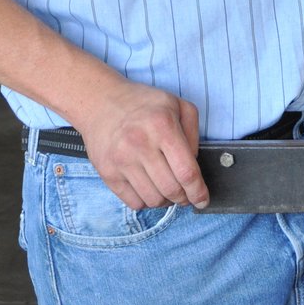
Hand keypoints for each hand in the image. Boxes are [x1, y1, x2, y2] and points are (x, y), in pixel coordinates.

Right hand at [77, 80, 209, 211]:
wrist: (101, 102)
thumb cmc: (143, 104)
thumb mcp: (177, 104)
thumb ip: (193, 132)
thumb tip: (194, 163)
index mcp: (162, 126)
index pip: (186, 171)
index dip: (198, 191)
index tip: (203, 199)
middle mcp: (140, 144)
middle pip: (171, 189)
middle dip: (184, 198)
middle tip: (187, 195)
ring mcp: (121, 160)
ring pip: (153, 200)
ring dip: (166, 201)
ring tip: (167, 189)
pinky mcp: (107, 173)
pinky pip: (133, 202)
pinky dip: (146, 201)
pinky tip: (150, 188)